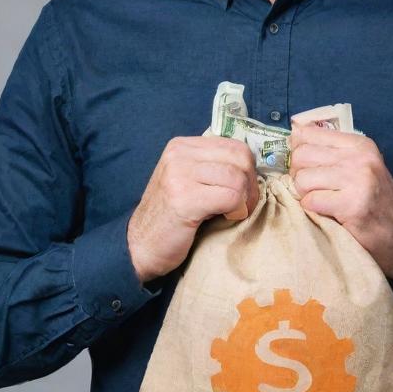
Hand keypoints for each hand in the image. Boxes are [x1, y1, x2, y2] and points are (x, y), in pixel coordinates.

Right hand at [127, 136, 259, 283]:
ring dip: (244, 200)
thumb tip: (251, 165)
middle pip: (240, 158)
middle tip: (245, 204)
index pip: (234, 145)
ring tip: (234, 212)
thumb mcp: (187, 180)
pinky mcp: (184, 199)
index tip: (246, 189)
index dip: (248, 169)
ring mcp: (179, 175)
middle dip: (251, 183)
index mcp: (182, 146)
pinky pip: (231, 197)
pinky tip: (226, 218)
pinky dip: (237, 210)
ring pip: (237, 178)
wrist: (141, 246)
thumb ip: (211, 166)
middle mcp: (179, 154)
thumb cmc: (171, 216)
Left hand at [288, 123, 392, 296]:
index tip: (305, 166)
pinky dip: (312, 210)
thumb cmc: (375, 202)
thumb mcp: (360, 167)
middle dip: (298, 174)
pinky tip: (327, 213)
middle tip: (311, 189)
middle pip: (301, 155)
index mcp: (360, 145)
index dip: (298, 152)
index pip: (308, 134)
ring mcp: (357, 180)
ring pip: (302, 179)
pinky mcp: (352, 205)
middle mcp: (360, 158)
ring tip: (321, 202)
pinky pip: (310, 201)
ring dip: (304, 195)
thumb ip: (331, 152)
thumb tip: (294, 135)